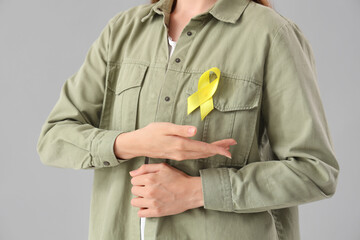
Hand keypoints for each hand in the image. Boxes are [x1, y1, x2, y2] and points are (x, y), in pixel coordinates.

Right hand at [114, 122, 236, 159]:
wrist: (138, 144)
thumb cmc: (150, 133)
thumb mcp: (164, 127)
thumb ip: (180, 130)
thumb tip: (195, 131)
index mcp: (181, 145)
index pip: (204, 148)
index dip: (218, 148)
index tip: (230, 147)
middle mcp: (182, 153)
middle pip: (205, 152)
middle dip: (219, 149)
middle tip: (232, 145)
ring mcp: (180, 155)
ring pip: (201, 155)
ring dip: (213, 151)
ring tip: (224, 148)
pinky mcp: (177, 155)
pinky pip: (195, 155)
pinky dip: (204, 153)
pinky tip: (207, 151)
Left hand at [129, 162, 203, 216]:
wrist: (191, 192)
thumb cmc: (179, 178)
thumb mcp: (163, 167)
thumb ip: (146, 168)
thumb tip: (132, 173)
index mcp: (150, 178)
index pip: (133, 180)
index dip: (140, 180)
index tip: (146, 181)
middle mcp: (149, 191)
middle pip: (133, 190)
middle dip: (140, 188)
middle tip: (149, 188)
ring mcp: (152, 203)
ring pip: (134, 202)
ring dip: (140, 199)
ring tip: (148, 197)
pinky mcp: (156, 212)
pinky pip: (140, 213)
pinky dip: (143, 209)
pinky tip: (149, 205)